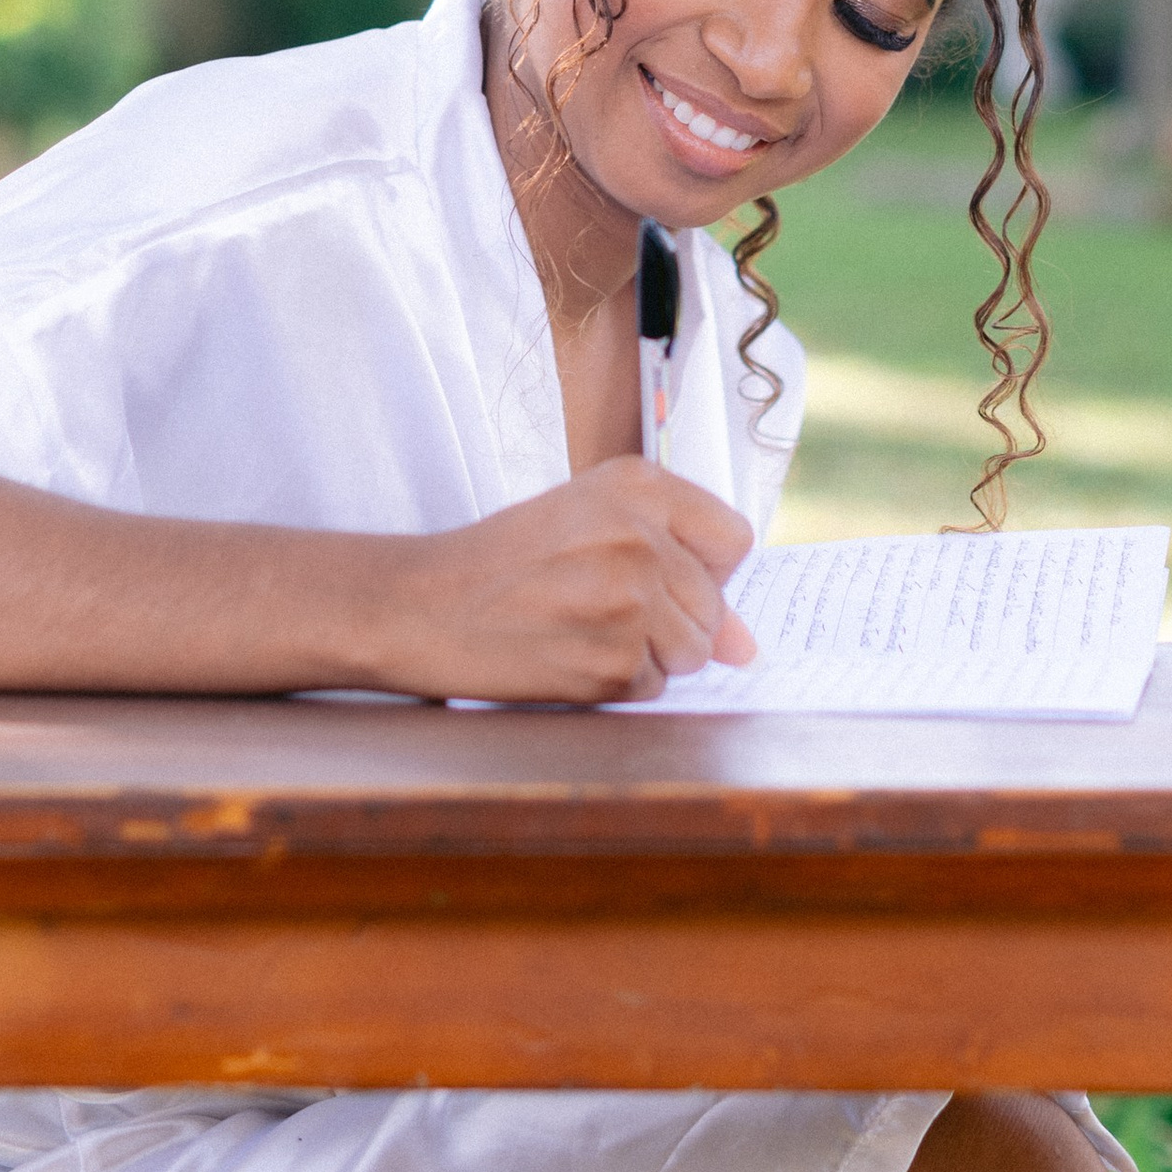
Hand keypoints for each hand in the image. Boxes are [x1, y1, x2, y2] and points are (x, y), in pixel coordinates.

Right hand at [372, 460, 757, 705]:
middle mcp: (640, 535)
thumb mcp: (587, 527)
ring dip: (649, 655)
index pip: (734, 539)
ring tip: (584, 628)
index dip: (704, 569)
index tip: (661, 575)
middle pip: (716, 604)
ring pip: (694, 651)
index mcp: (637, 484)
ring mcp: (629, 600)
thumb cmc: (504, 562)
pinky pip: (654, 687)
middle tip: (595, 605)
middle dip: (672, 620)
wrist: (423, 605)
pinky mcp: (613, 661)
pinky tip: (568, 655)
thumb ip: (676, 568)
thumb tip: (749, 648)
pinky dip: (618, 684)